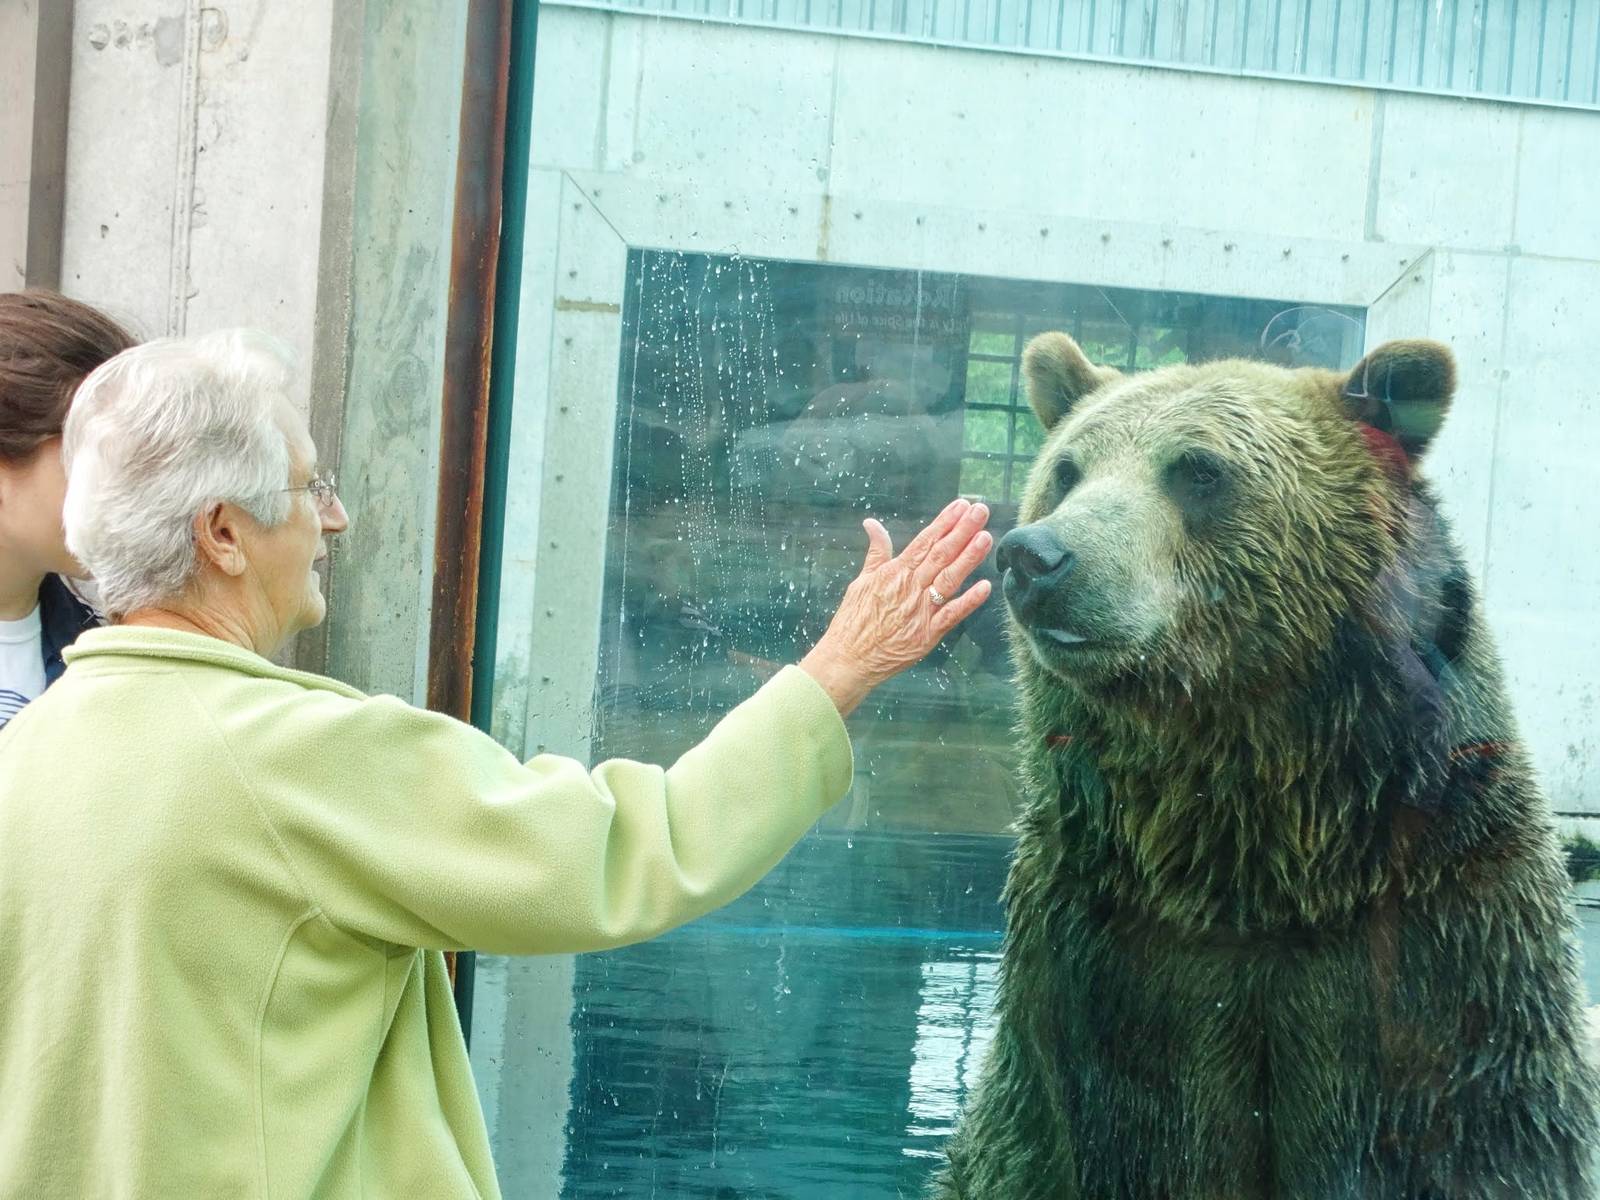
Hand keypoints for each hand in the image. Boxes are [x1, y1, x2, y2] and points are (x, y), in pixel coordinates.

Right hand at [800, 499, 992, 715]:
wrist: (848, 659)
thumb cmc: (853, 621)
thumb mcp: (861, 580)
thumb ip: (876, 552)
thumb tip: (871, 524)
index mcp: (894, 572)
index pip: (924, 542)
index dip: (944, 523)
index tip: (961, 505)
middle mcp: (909, 588)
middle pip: (940, 555)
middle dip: (962, 531)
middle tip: (981, 510)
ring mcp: (920, 611)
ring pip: (948, 579)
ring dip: (968, 558)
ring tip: (985, 537)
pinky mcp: (927, 635)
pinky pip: (951, 616)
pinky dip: (968, 602)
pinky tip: (985, 587)